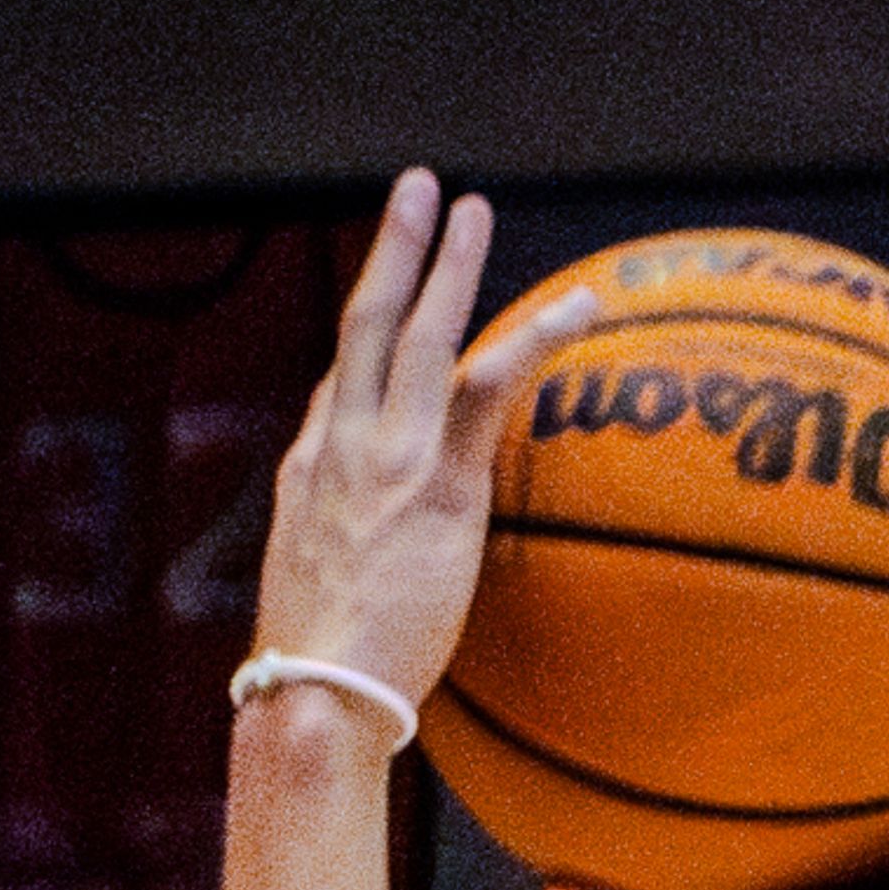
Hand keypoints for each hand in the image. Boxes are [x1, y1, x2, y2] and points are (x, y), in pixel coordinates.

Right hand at [248, 172, 590, 712]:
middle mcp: (340, 449)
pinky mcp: (439, 480)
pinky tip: (582, 310)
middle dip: (391, 252)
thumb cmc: (317, 687)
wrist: (315, 697)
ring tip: (474, 210)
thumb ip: (338, 578)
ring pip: (421, 331)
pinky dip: (540, 339)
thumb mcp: (311, 614)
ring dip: (451, 263)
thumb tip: (353, 607)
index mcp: (306, 482)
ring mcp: (388, 456)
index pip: (334, 396)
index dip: (359, 357)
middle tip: (415, 192)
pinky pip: (493, 383)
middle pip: (364, 327)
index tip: (377, 319)